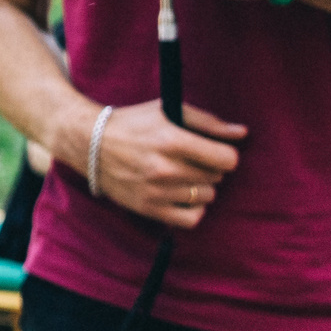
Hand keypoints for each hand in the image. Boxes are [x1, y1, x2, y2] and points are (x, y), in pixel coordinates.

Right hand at [79, 98, 244, 228]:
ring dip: (199, 186)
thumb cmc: (132, 123)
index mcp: (172, 140)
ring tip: (182, 176)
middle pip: (216, 178)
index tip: (212, 151)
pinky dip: (192, 208)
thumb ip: (208, 122)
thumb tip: (242, 133)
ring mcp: (156, 191)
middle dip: (208, 167)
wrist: (88, 142)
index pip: (227, 160)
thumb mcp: (167, 111)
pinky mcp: (148, 208)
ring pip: (206, 197)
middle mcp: (165, 168)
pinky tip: (181, 195)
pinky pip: (191, 219)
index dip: (224, 154)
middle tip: (189, 159)